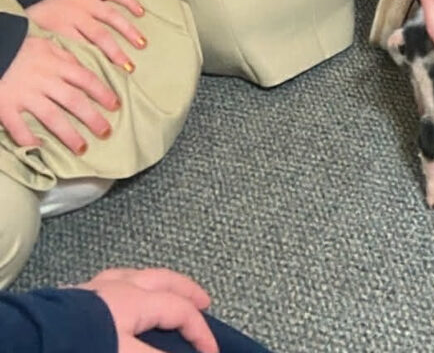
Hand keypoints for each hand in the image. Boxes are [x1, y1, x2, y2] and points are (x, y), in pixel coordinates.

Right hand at [0, 34, 119, 152]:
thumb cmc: (19, 47)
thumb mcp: (46, 44)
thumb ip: (65, 56)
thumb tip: (84, 67)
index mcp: (56, 64)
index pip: (86, 79)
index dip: (103, 93)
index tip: (115, 105)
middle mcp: (44, 80)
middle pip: (74, 101)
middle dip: (92, 118)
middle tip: (106, 132)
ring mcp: (25, 95)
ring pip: (52, 117)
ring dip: (69, 135)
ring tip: (82, 148)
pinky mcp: (5, 106)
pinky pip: (19, 128)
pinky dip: (29, 140)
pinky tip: (41, 150)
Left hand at [26, 0, 146, 71]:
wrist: (23, 9)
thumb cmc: (34, 34)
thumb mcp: (41, 49)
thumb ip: (61, 60)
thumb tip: (82, 78)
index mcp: (59, 29)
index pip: (83, 50)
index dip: (97, 67)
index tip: (109, 83)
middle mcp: (74, 13)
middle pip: (100, 35)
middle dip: (116, 52)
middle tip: (130, 67)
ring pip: (111, 15)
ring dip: (128, 30)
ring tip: (142, 43)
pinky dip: (128, 1)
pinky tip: (140, 12)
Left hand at [80, 267, 217, 352]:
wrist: (33, 339)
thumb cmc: (82, 345)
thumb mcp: (125, 352)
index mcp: (136, 297)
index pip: (180, 311)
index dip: (201, 331)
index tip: (212, 352)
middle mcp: (120, 285)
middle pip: (163, 281)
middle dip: (187, 291)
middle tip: (204, 303)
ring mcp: (97, 286)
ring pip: (137, 276)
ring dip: (159, 284)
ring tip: (167, 295)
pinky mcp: (77, 294)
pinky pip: (113, 283)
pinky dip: (131, 287)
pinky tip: (124, 295)